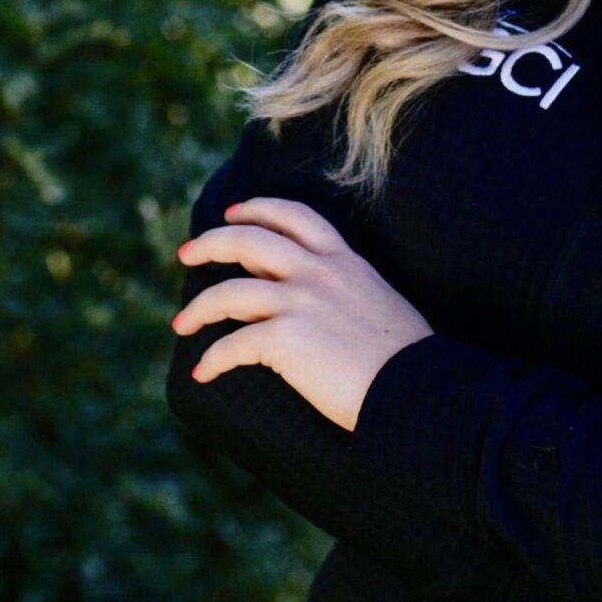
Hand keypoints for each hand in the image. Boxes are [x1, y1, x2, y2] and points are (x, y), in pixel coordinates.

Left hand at [172, 195, 435, 432]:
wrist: (420, 391)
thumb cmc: (408, 363)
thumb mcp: (379, 306)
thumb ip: (344, 294)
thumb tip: (310, 305)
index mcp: (345, 262)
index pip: (295, 217)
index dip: (257, 210)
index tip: (231, 214)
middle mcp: (320, 273)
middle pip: (249, 239)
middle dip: (211, 243)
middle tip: (187, 253)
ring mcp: (301, 302)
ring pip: (230, 291)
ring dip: (198, 307)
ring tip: (180, 323)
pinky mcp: (286, 338)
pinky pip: (234, 344)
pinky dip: (213, 358)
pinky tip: (204, 372)